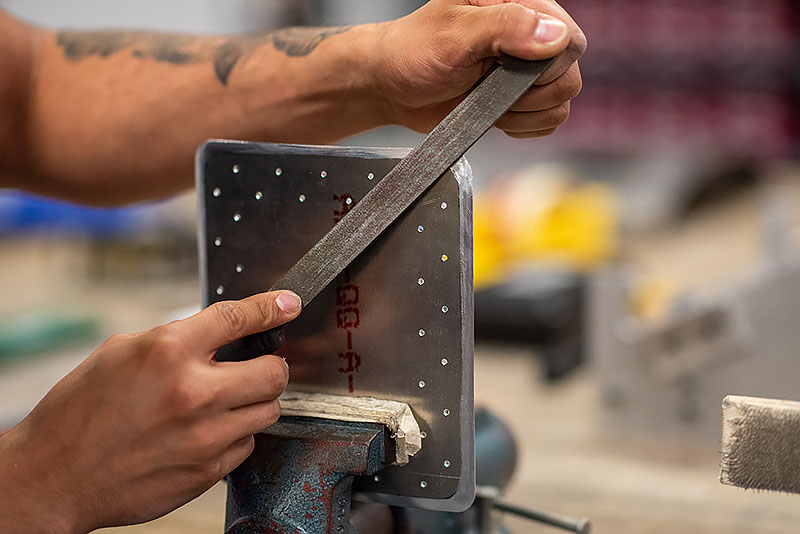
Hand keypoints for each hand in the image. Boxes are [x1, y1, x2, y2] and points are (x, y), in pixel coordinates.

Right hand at [0, 291, 300, 532]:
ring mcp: (205, 435)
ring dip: (256, 401)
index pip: (238, 318)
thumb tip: (222, 332)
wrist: (55, 476)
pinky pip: (248, 444)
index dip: (270, 308)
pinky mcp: (208, 470)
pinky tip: (209, 432)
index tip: (287, 304)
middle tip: (256, 367)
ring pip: (269, 409)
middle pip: (274, 371)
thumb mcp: (120, 352)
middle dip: (270, 365)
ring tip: (226, 402)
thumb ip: (176, 339)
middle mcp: (194, 392)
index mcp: (167, 351)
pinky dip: (237, 434)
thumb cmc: (80, 412)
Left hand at [375, 0, 585, 136]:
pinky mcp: (522, 100)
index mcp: (518, 3)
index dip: (546, 64)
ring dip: (522, 113)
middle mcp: (529, 35)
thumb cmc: (413, 52)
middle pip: (568, 75)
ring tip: (485, 99)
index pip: (569, 37)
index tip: (506, 70)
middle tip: (488, 84)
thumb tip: (553, 36)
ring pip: (560, 103)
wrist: (392, 87)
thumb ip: (504, 27)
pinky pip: (547, 122)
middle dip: (528, 94)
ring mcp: (527, 70)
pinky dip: (521, 126)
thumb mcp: (454, 34)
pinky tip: (493, 114)